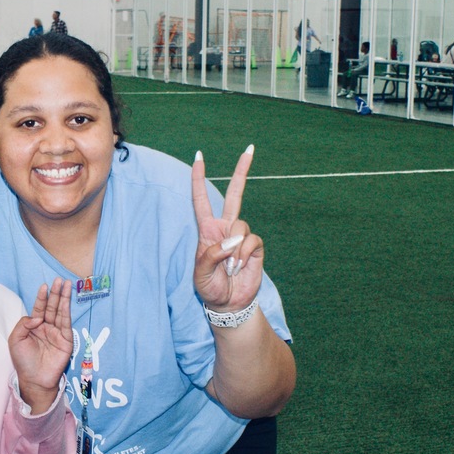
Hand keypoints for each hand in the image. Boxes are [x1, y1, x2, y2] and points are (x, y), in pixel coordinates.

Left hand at [8, 279, 72, 414]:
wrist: (34, 380)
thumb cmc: (23, 361)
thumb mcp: (15, 339)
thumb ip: (23, 324)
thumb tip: (38, 317)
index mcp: (35, 327)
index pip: (39, 307)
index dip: (42, 297)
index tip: (44, 285)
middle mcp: (47, 328)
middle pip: (52, 307)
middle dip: (55, 293)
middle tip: (59, 280)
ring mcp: (57, 333)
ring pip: (60, 312)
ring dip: (64, 298)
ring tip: (66, 285)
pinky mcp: (66, 341)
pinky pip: (66, 323)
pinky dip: (66, 312)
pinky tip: (66, 302)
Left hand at [191, 147, 263, 312]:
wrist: (229, 304)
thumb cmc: (210, 288)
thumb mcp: (200, 274)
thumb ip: (210, 255)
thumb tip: (231, 240)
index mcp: (207, 229)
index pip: (201, 199)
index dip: (198, 178)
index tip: (198, 157)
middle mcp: (225, 228)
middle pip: (235, 194)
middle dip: (241, 171)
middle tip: (250, 149)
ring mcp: (241, 236)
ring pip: (241, 226)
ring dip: (234, 249)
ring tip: (229, 268)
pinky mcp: (255, 247)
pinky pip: (251, 240)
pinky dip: (243, 255)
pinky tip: (239, 267)